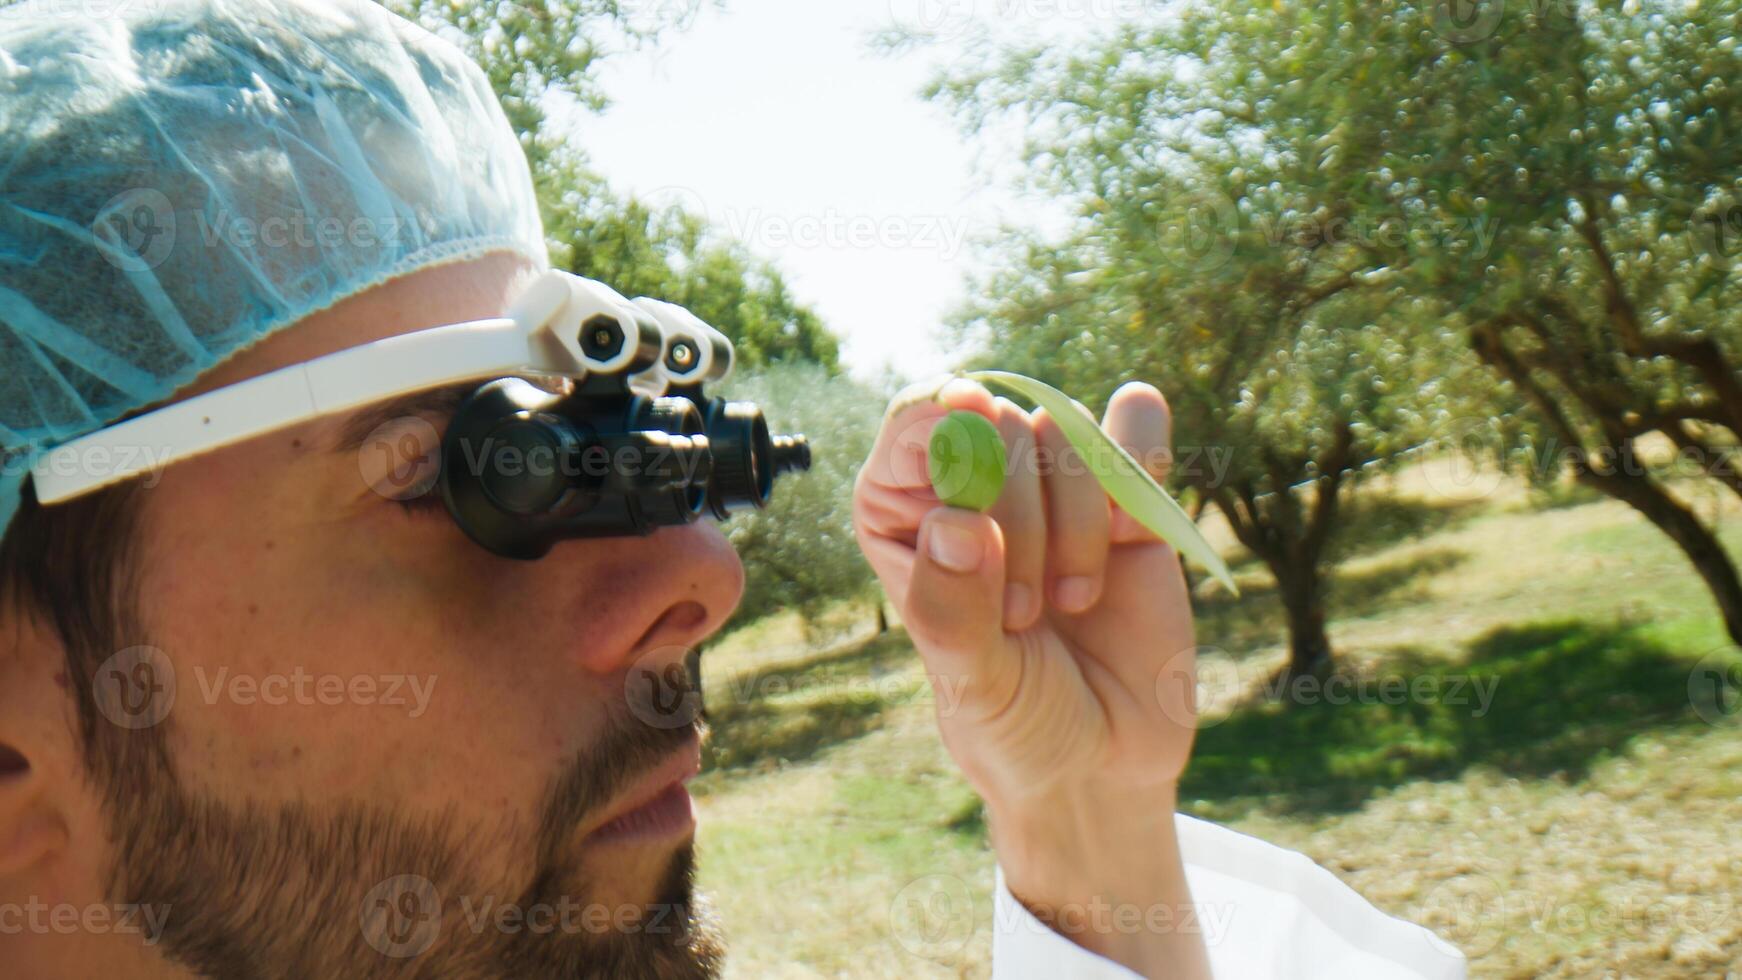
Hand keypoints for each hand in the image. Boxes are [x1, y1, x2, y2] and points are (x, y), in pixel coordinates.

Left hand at [853, 376, 1209, 977]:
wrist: (1104, 762)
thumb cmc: (1013, 723)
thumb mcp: (973, 684)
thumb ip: (956, 608)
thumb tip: (956, 520)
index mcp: (907, 516)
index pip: (913, 429)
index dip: (939, 413)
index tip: (969, 416)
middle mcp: (974, 486)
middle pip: (996, 425)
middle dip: (1017, 510)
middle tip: (1026, 612)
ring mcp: (1053, 486)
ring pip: (1066, 430)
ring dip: (1077, 519)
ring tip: (1071, 603)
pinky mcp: (1127, 496)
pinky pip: (1135, 427)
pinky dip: (1139, 456)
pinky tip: (1133, 529)